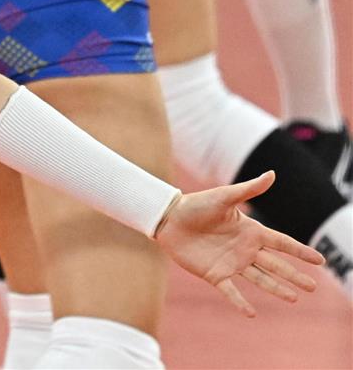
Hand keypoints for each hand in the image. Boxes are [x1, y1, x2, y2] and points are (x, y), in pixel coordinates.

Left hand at [156, 172, 325, 317]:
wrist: (168, 218)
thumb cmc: (196, 204)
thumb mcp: (224, 196)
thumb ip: (248, 189)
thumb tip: (273, 174)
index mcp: (250, 231)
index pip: (281, 242)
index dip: (300, 251)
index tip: (319, 260)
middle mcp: (245, 249)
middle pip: (275, 264)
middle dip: (294, 275)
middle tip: (312, 287)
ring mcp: (231, 263)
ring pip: (260, 279)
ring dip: (276, 289)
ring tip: (293, 298)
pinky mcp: (215, 274)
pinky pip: (230, 290)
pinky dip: (240, 301)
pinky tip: (251, 313)